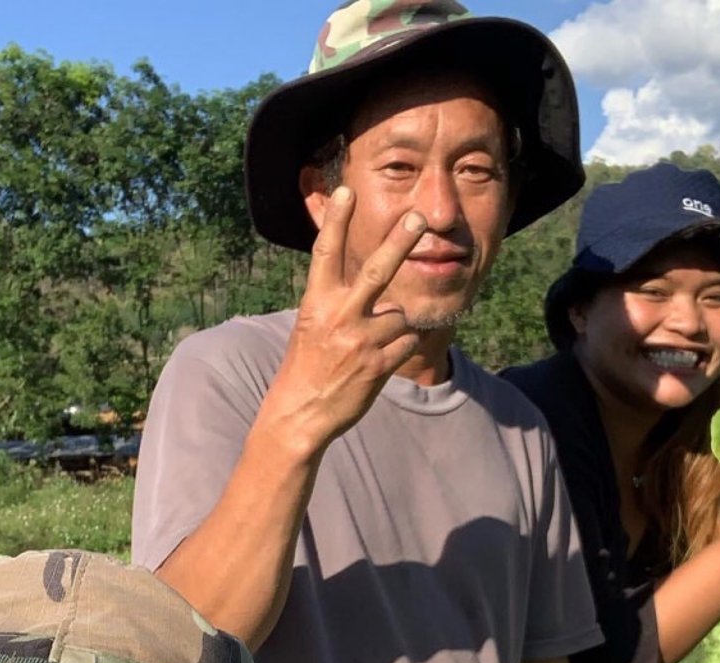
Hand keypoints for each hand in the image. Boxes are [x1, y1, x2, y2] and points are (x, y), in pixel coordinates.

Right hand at [264, 186, 426, 456]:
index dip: (336, 221)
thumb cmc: (307, 366)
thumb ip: (334, 299)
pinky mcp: (379, 366)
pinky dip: (401, 347)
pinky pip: (407, 342)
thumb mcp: (311, 324)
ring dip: (393, 327)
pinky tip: (382, 360)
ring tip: (371, 346)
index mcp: (317, 303)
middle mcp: (339, 317)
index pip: (326, 253)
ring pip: (399, 315)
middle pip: (376, 271)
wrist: (300, 414)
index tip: (346, 190)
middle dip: (399, 243)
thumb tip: (366, 278)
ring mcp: (361, 342)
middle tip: (418, 218)